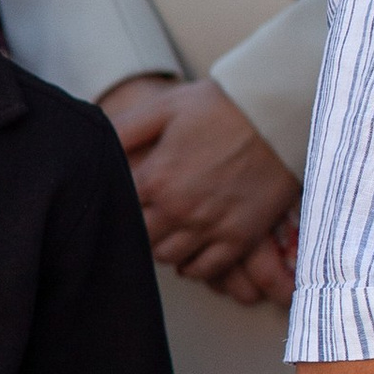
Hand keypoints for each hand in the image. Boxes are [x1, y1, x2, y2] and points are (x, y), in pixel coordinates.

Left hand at [99, 74, 299, 288]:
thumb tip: (93, 139)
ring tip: (166, 230)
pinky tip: (190, 249)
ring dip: (162, 246)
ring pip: (168, 256)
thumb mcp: (165, 107)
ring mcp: (210, 226)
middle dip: (137, 227)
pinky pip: (205, 268)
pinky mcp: (240, 237)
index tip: (124, 197)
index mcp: (156, 178)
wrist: (280, 112)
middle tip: (145, 215)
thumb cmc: (221, 105)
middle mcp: (179, 208)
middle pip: (140, 237)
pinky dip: (192, 264)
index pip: (118, 208)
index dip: (118, 203)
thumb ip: (125, 128)